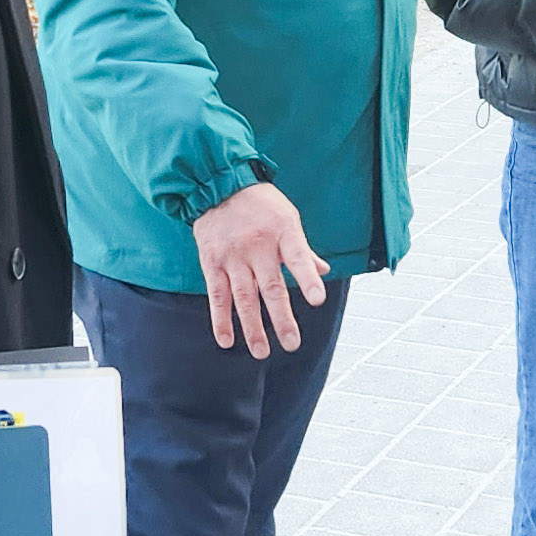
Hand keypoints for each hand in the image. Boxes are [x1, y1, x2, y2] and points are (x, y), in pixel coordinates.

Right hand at [191, 180, 328, 357]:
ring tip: (262, 352)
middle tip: (291, 344)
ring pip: (244, 297)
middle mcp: (257, 245)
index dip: (308, 279)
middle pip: (271, 287)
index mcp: (283, 231)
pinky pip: (217, 295)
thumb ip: (302, 249)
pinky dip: (221, 319)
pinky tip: (227, 340)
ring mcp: (233, 255)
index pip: (298, 257)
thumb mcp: (288, 218)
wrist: (217, 184)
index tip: (317, 300)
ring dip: (253, 327)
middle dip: (282, 319)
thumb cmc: (260, 204)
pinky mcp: (212, 262)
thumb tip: (323, 271)